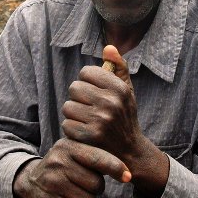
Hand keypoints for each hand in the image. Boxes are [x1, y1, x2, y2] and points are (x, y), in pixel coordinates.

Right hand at [12, 138, 130, 197]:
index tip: (127, 177)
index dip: (116, 168)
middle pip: (96, 184)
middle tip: (84, 183)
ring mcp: (51, 181)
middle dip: (95, 188)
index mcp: (69, 146)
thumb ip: (98, 157)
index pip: (98, 158)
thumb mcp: (76, 153)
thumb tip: (127, 173)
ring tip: (74, 192)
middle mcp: (59, 161)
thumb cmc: (64, 166)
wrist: (31, 180)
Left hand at [61, 45, 144, 167]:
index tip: (93, 91)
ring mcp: (100, 120)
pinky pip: (67, 124)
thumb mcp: (127, 91)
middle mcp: (111, 102)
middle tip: (88, 107)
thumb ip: (119, 67)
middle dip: (78, 97)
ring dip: (74, 114)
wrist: (129, 151)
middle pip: (74, 88)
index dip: (86, 81)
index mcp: (119, 88)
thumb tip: (109, 47)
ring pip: (68, 106)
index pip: (86, 72)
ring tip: (86, 119)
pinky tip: (84, 131)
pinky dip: (72, 129)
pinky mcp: (90, 136)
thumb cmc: (124, 115)